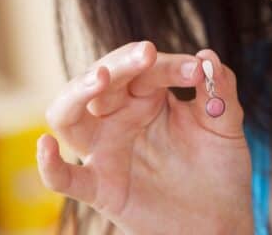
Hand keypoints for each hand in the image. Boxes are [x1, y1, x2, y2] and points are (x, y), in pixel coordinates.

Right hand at [36, 41, 253, 233]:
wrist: (221, 219)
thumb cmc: (218, 167)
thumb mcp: (225, 125)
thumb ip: (220, 91)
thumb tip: (208, 55)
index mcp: (147, 96)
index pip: (145, 68)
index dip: (169, 64)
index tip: (198, 71)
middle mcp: (119, 117)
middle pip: (102, 80)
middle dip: (122, 64)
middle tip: (146, 54)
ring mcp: (106, 151)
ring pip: (68, 116)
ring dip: (77, 93)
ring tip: (99, 78)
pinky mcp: (101, 188)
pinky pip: (65, 179)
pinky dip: (49, 166)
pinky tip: (46, 146)